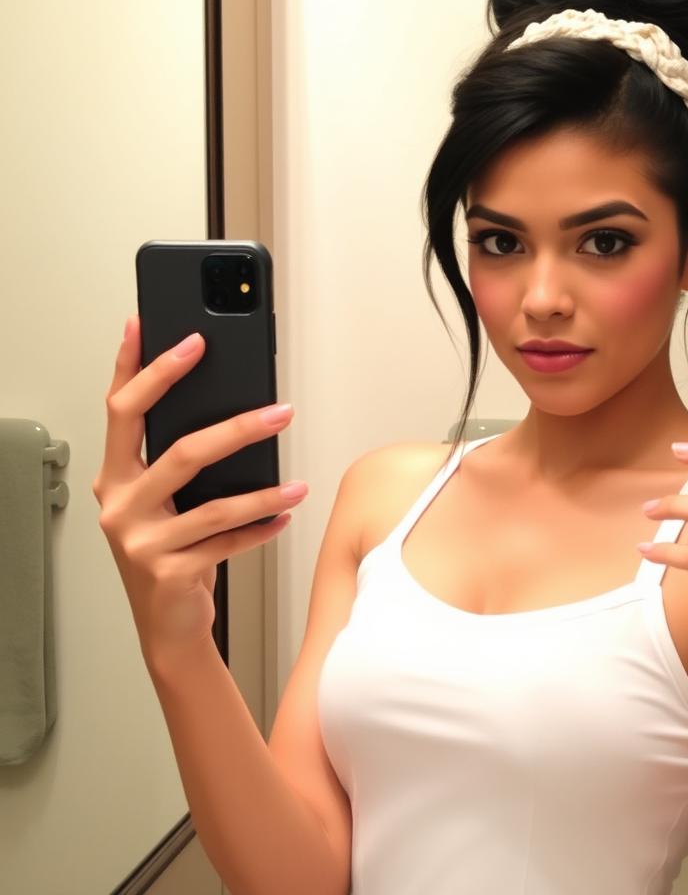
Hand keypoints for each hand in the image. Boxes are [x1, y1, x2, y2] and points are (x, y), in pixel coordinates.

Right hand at [92, 314, 307, 673]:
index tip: (182, 336)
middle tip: (280, 409)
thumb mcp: (163, 501)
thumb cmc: (170, 550)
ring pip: (212, 502)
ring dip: (264, 492)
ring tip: (298, 482)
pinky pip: (226, 542)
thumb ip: (178, 460)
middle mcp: (120, 503)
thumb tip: (232, 408)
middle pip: (178, 450)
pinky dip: (261, 529)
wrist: (166, 625)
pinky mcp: (167, 572)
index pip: (124, 409)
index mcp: (115, 475)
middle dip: (234, 426)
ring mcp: (139, 541)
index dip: (145, 367)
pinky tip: (286, 516)